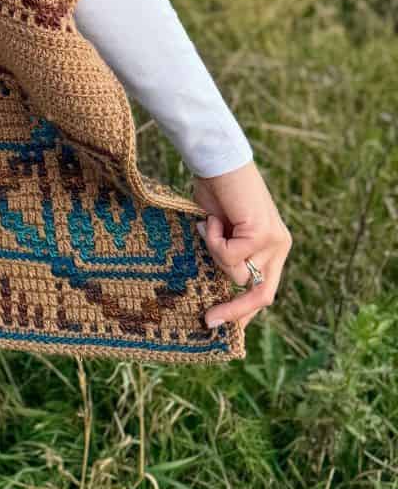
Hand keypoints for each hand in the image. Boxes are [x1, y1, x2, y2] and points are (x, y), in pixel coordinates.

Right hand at [192, 159, 291, 329]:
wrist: (217, 160)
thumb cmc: (215, 191)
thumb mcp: (221, 231)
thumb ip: (227, 254)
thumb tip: (215, 288)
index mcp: (273, 247)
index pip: (264, 290)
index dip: (245, 313)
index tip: (222, 328)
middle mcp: (280, 246)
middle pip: (261, 295)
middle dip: (234, 311)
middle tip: (209, 320)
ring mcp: (275, 241)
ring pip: (238, 274)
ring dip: (214, 253)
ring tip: (209, 225)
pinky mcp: (263, 233)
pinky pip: (230, 255)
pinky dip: (213, 240)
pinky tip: (212, 219)